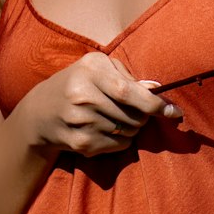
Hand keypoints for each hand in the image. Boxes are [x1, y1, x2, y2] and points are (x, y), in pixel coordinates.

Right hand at [24, 52, 181, 156]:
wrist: (40, 112)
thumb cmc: (79, 83)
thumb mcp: (98, 68)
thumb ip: (128, 77)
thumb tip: (157, 90)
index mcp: (89, 70)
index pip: (129, 92)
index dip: (155, 105)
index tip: (173, 112)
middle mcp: (82, 96)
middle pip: (133, 115)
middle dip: (144, 116)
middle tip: (136, 110)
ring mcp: (80, 123)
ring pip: (129, 132)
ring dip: (132, 127)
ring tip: (115, 117)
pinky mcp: (81, 144)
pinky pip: (119, 145)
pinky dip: (121, 139)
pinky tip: (105, 128)